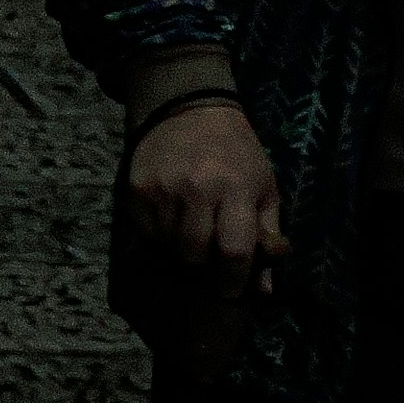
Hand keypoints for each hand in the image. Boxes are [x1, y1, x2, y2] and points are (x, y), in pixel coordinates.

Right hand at [127, 96, 286, 284]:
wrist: (190, 111)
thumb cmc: (236, 155)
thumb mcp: (263, 189)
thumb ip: (265, 238)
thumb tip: (263, 291)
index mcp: (237, 190)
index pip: (233, 251)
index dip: (233, 280)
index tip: (230, 289)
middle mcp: (198, 189)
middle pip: (195, 254)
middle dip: (204, 264)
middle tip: (208, 257)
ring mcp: (164, 189)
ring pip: (168, 246)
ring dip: (180, 249)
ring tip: (189, 233)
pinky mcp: (138, 188)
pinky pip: (147, 232)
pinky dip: (159, 235)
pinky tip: (170, 218)